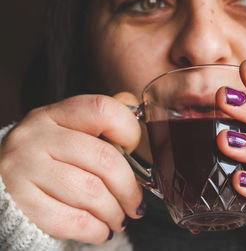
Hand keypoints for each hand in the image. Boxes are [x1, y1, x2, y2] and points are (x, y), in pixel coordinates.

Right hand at [0, 93, 142, 243]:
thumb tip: (138, 113)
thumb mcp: (69, 130)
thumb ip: (102, 121)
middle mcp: (37, 137)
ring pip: (91, 192)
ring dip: (114, 212)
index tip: (135, 151)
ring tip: (119, 219)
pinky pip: (71, 220)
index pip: (102, 109)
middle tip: (136, 204)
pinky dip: (94, 229)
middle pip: (103, 158)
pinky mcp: (21, 201)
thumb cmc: (49, 156)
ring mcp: (25, 168)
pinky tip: (101, 231)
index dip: (129, 130)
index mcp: (56, 114)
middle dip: (129, 188)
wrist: (2, 181)